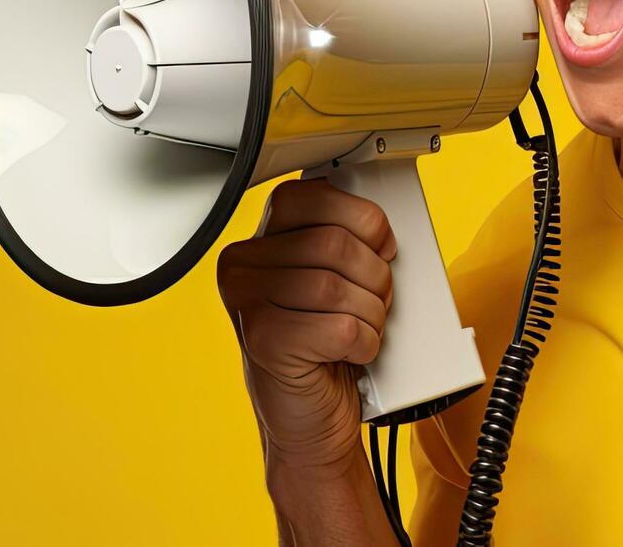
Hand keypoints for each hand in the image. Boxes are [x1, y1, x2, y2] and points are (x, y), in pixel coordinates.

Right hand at [217, 177, 397, 471]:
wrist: (311, 425)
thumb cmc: (325, 351)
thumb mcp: (334, 282)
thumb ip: (345, 243)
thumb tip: (381, 224)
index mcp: (259, 242)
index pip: (316, 196)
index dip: (362, 220)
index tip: (378, 244)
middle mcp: (242, 268)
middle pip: (335, 243)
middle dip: (375, 276)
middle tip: (371, 302)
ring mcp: (248, 305)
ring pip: (339, 286)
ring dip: (371, 314)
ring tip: (360, 330)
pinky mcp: (265, 343)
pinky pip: (342, 327)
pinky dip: (364, 344)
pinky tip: (350, 353)